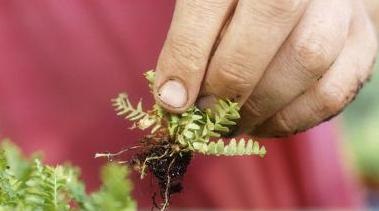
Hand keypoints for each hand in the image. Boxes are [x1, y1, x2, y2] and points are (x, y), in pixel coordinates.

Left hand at [153, 0, 377, 136]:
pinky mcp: (362, 42)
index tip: (172, 101)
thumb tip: (174, 99)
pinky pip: (332, 91)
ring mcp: (340, 8)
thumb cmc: (244, 7)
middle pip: (271, 21)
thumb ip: (193, 41)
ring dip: (261, 106)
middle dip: (229, 83)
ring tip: (232, 123)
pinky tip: (263, 123)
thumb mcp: (212, 9)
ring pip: (308, 58)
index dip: (188, 55)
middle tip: (206, 116)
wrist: (304, 1)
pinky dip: (291, 119)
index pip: (212, 1)